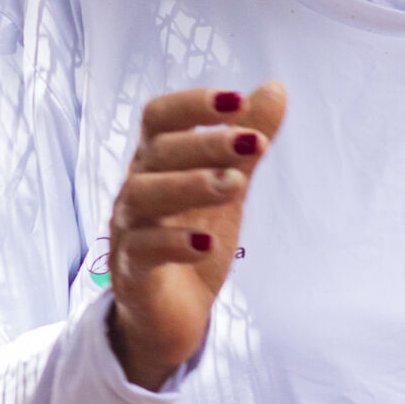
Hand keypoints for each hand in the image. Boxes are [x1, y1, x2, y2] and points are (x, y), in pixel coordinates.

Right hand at [106, 82, 288, 390]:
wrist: (171, 315)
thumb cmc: (193, 238)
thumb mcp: (227, 187)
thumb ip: (245, 143)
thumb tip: (275, 88)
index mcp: (156, 162)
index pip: (160, 116)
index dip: (194, 103)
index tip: (239, 99)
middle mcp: (136, 188)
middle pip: (158, 151)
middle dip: (207, 142)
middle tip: (256, 144)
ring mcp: (129, 230)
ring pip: (143, 194)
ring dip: (191, 184)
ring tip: (236, 185)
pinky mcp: (132, 272)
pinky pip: (142, 250)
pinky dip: (174, 244)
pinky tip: (209, 243)